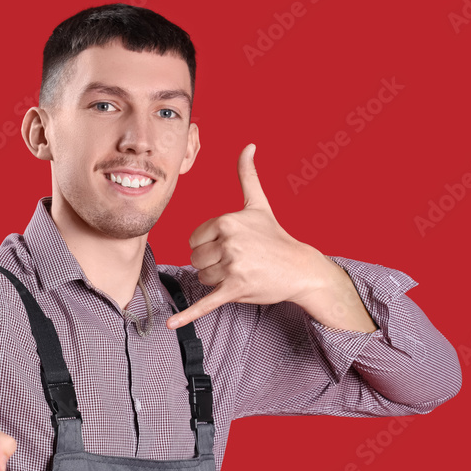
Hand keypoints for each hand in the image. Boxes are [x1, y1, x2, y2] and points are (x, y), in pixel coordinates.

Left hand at [166, 144, 326, 328]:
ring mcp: (232, 267)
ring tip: (240, 273)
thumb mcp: (259, 204)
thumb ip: (247, 175)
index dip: (208, 246)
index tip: (230, 246)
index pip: (194, 239)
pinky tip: (170, 325)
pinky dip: (186, 315)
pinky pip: (204, 303)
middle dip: (212, 263)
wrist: (300, 268)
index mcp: (227, 221)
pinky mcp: (235, 289)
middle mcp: (228, 242)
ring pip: (201, 278)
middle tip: (237, 262)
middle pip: (196, 259)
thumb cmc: (275, 237)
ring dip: (215, 280)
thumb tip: (248, 145)